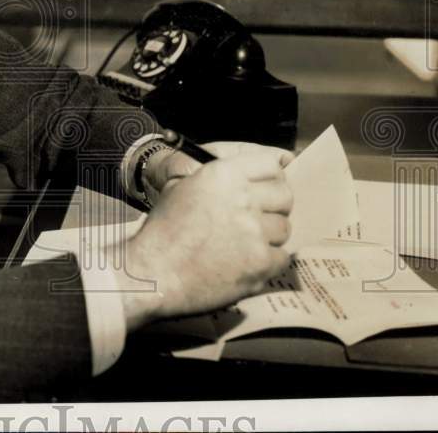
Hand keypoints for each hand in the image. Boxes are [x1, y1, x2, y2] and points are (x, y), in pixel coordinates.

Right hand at [110, 145, 293, 330]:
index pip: (270, 165)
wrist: (152, 272)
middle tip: (257, 219)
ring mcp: (254, 232)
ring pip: (284, 228)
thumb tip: (248, 177)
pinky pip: (281, 257)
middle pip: (285, 196)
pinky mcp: (260, 263)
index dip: (271, 177)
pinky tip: (245, 263)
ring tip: (244, 244)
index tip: (267, 188)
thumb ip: (218, 178)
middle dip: (274, 206)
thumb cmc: (163, 232)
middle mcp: (242, 198)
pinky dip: (267, 262)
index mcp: (223, 174)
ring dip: (269, 236)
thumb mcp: (182, 188)